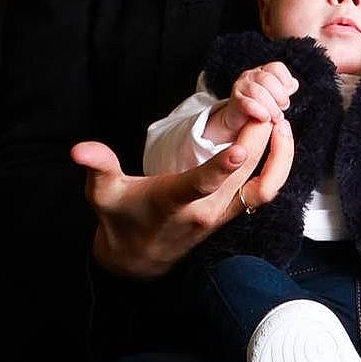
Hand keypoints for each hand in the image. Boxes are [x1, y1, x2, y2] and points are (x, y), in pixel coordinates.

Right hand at [73, 117, 294, 278]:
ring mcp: (221, 215)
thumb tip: (80, 149)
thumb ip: (97, 167)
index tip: (239, 147)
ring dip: (276, 153)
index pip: (199, 184)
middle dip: (259, 138)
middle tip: (267, 102)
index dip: (220, 167)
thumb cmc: (119, 219)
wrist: (138, 259)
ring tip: (280, 119)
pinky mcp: (231, 214)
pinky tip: (279, 139)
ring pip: (261, 185)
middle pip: (242, 176)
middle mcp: (203, 212)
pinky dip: (277, 166)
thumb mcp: (101, 193)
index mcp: (171, 203)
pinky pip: (264, 191)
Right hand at [205, 63, 298, 142]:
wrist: (239, 121)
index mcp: (262, 71)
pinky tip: (265, 118)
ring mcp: (241, 86)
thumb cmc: (259, 107)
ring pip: (258, 92)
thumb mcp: (274, 96)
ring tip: (276, 117)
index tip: (288, 94)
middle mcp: (250, 75)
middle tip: (282, 108)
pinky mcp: (235, 101)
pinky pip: (248, 104)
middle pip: (268, 79)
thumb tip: (294, 84)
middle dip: (280, 96)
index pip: (276, 68)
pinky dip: (260, 112)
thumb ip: (284, 89)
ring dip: (271, 107)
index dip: (286, 81)